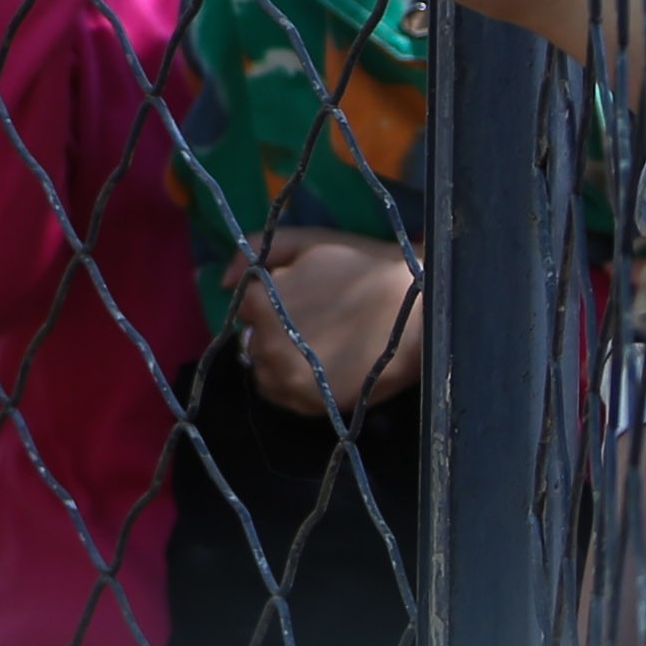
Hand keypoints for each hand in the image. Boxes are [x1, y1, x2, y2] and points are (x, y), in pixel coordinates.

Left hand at [231, 228, 423, 418]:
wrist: (423, 309)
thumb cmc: (364, 267)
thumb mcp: (309, 242)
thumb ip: (258, 249)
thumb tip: (223, 281)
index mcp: (260, 304)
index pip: (245, 305)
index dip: (272, 298)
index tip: (303, 296)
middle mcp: (267, 346)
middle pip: (253, 338)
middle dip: (275, 328)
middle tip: (316, 321)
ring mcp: (290, 379)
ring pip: (264, 368)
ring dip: (281, 357)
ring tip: (320, 344)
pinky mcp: (313, 404)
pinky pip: (282, 396)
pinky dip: (293, 382)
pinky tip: (320, 365)